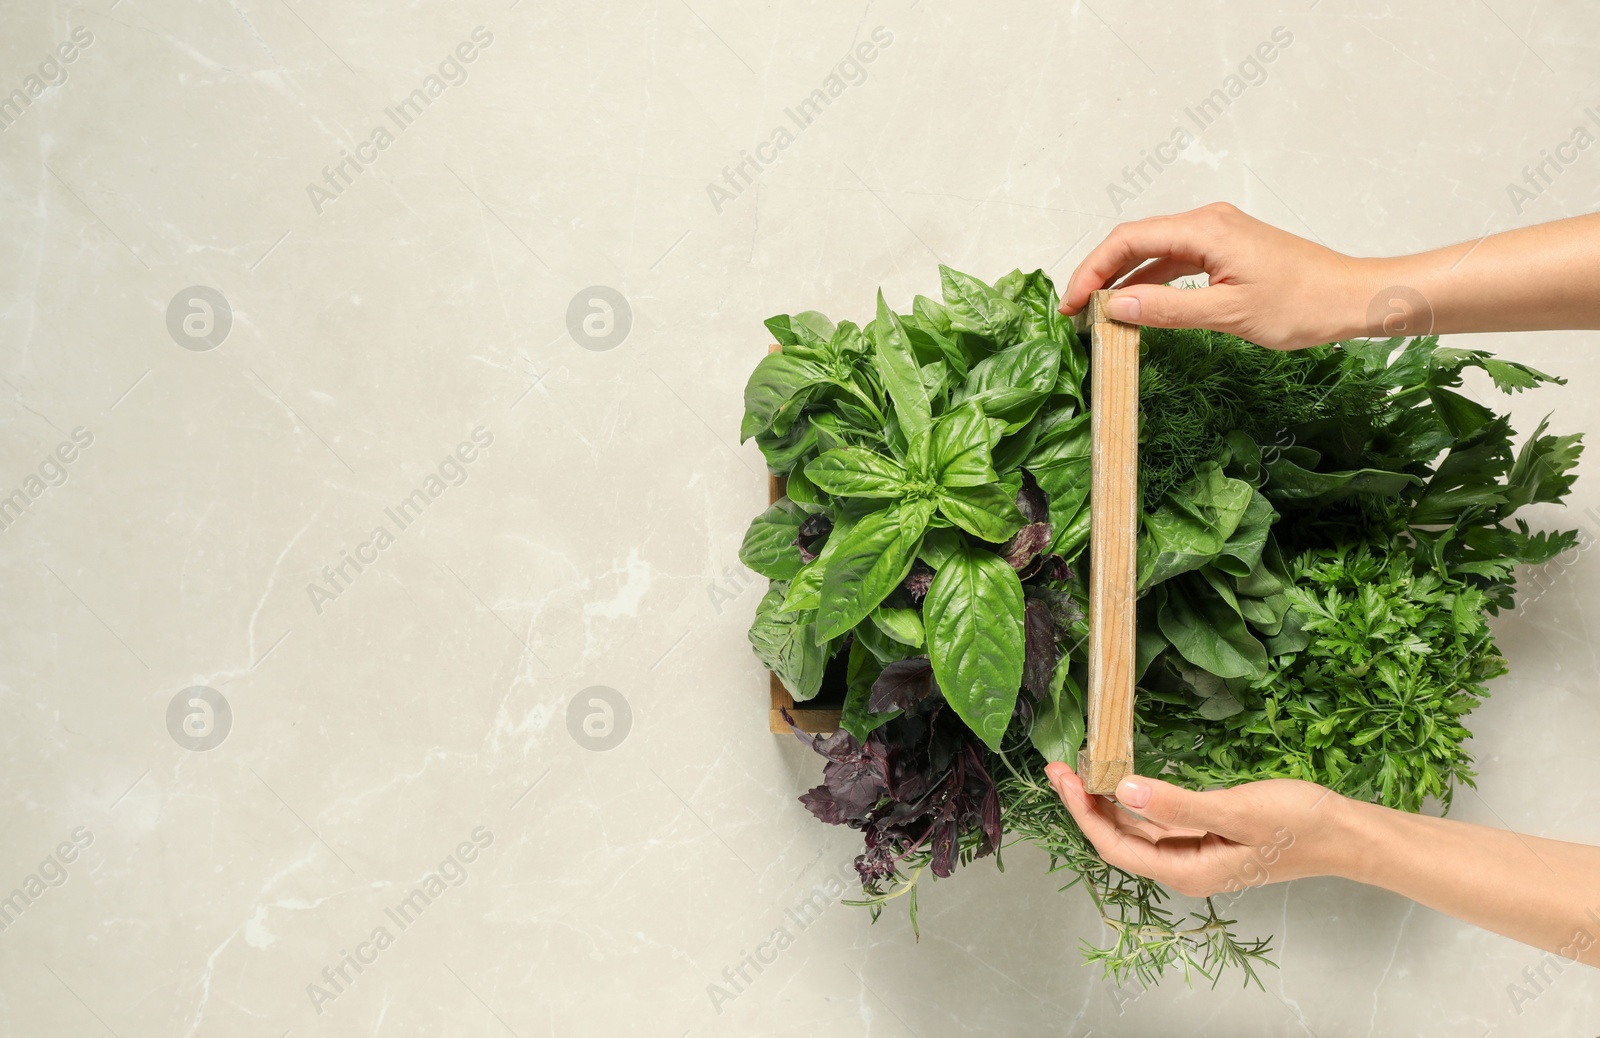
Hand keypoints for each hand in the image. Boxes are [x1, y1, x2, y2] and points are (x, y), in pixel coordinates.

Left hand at [1043, 763, 1350, 896]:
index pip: (1114, 846)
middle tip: (1059, 766)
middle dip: (1084, 804)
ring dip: (1105, 800)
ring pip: (1134, 829)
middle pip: (1117, 839)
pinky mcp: (1204, 836)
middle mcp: (1182, 867)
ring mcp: (1193, 853)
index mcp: (1186, 871)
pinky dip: (1134, 799)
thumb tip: (1125, 790)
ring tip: (1079, 766)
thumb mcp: (1236, 810)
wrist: (1343, 833)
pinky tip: (1121, 778)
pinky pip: (1155, 821)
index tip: (1063, 779)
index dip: (1083, 813)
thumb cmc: (1298, 824)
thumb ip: (1177, 804)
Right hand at [1057, 202, 1367, 350]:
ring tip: (1099, 314)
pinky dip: (1151, 283)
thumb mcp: (1228, 313)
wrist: (1352, 296)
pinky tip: (1138, 307)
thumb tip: (1115, 308)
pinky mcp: (1226, 250)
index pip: (1128, 240)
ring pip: (1153, 252)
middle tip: (1076, 312)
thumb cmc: (1303, 303)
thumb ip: (1168, 309)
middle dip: (1100, 275)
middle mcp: (1207, 222)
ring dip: (1123, 281)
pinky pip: (1175, 261)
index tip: (1072, 304)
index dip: (1092, 271)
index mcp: (1205, 229)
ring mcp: (1217, 235)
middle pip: (1135, 241)